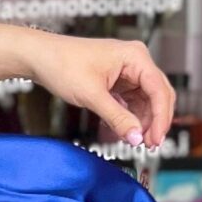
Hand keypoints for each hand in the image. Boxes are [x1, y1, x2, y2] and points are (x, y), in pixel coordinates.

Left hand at [23, 32, 175, 149]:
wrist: (39, 58)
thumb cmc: (62, 64)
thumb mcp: (92, 95)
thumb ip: (117, 118)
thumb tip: (136, 137)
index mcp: (135, 56)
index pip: (159, 89)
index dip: (161, 117)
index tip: (156, 139)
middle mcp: (135, 61)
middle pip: (158, 95)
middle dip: (155, 120)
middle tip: (150, 144)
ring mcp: (128, 71)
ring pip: (147, 100)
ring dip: (143, 121)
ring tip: (136, 141)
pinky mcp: (118, 81)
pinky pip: (133, 101)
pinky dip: (131, 116)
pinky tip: (126, 130)